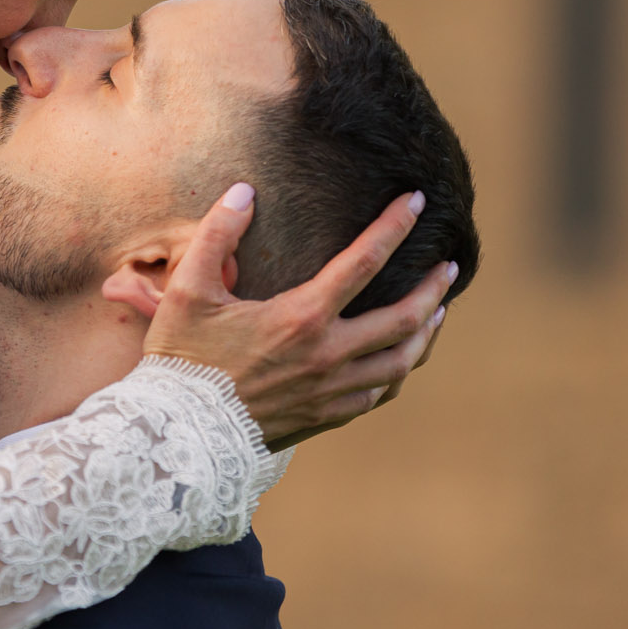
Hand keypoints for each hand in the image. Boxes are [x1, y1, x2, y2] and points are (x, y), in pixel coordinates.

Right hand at [142, 183, 456, 449]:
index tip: (417, 202)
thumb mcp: (188, 289)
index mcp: (302, 317)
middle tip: (448, 267)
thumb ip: (218, 234)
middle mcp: (329, 355)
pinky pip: (377, 395)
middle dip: (433, 287)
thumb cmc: (182, 360)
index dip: (395, 226)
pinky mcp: (325, 418)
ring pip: (401, 362)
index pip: (365, 261)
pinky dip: (396, 372)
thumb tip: (243, 192)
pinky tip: (400, 360)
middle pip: (404, 317)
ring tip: (438, 312)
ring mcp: (332, 391)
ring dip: (426, 333)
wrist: (178, 435)